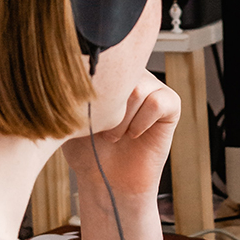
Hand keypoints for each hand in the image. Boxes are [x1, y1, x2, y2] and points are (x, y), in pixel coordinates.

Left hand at [62, 70, 180, 201]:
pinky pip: (157, 103)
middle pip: (121, 73)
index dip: (91, 87)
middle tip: (99, 129)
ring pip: (138, 89)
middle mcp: (132, 73)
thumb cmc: (86, 148)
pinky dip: (141, 122)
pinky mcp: (170, 104)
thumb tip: (69, 68)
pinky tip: (133, 135)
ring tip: (114, 136)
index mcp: (108, 70)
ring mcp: (152, 87)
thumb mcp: (69, 114)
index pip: (102, 60)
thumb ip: (71, 88)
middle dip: (107, 106)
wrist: (106, 180)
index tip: (84, 113)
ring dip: (122, 118)